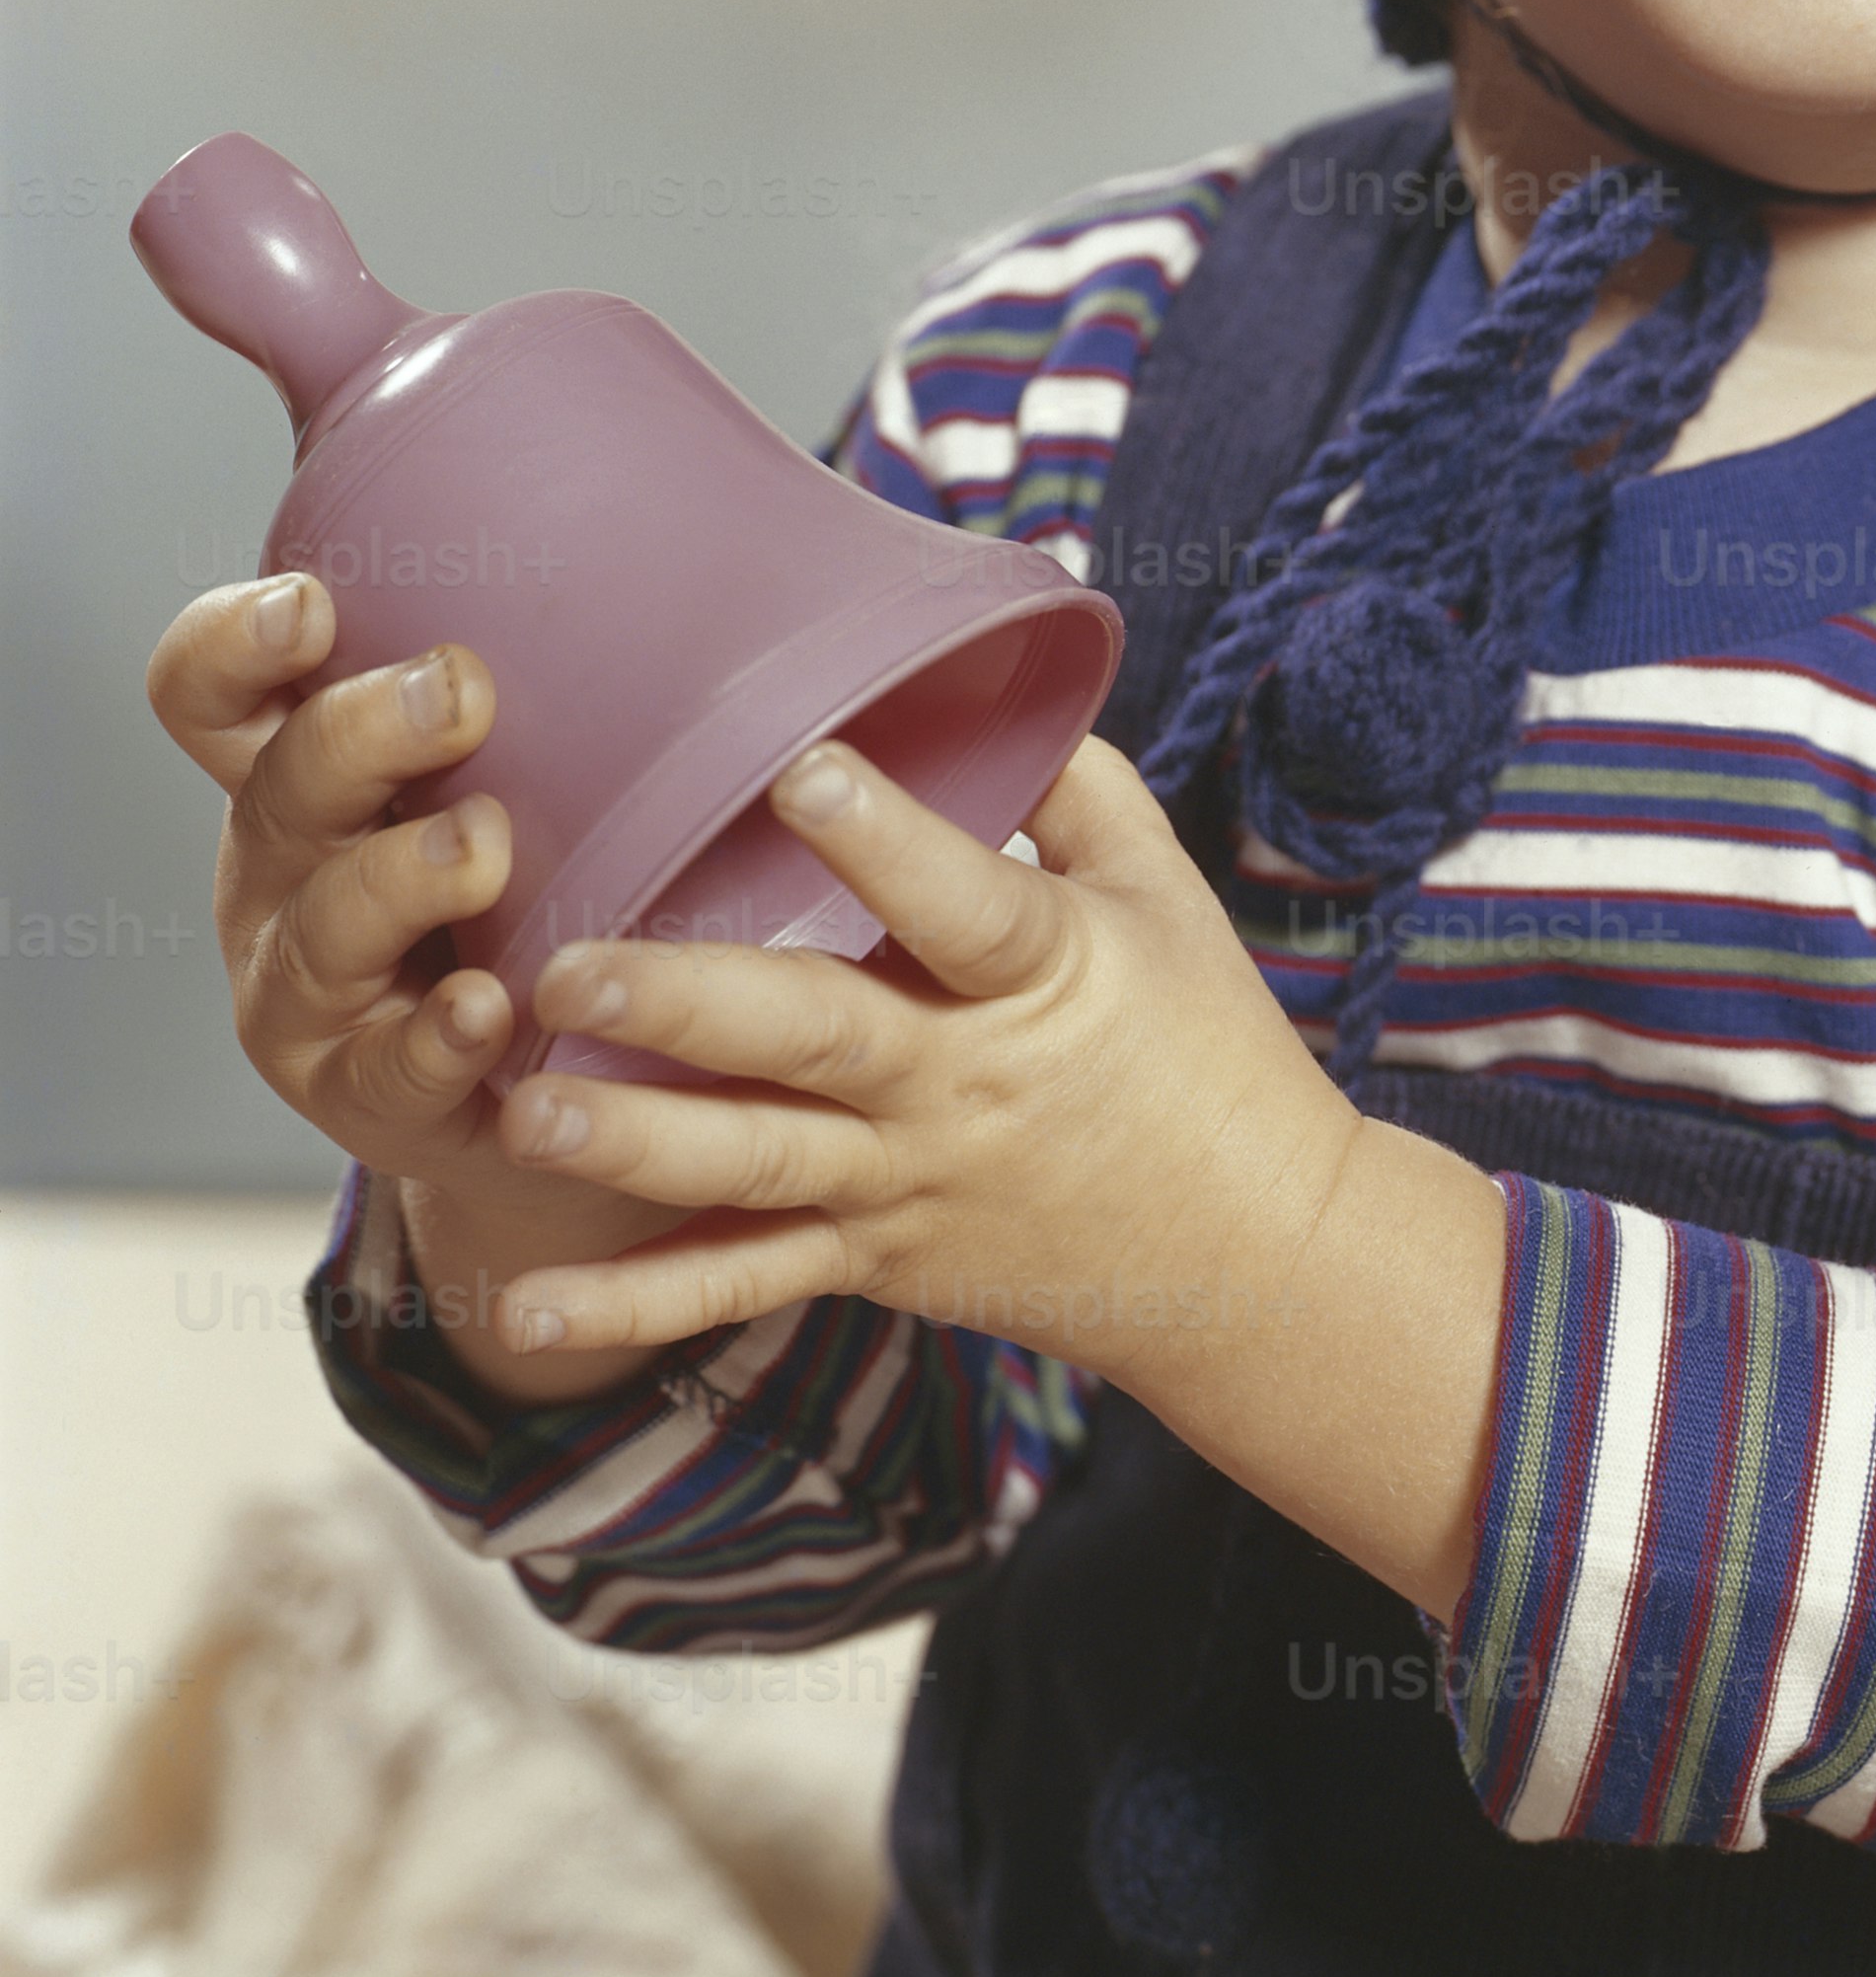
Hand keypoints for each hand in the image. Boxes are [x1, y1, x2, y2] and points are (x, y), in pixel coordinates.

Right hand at [147, 575, 700, 1402]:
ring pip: (325, 929)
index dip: (238, 643)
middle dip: (361, 733)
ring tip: (483, 847)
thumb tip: (642, 450)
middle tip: (461, 691)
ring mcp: (319, 995)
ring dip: (399, 878)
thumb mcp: (516, 743)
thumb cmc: (539, 864)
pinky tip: (488, 1009)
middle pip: (281, 788)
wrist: (561, 1081)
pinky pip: (390, 1072)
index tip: (316, 601)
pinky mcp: (381, 1103)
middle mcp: (288, 872)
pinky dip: (435, 1039)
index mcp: (308, 765)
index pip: (216, 690)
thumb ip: (539, 618)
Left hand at [492, 732, 1508, 1615]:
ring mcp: (907, 1183)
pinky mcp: (872, 1260)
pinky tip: (521, 1311)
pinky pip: (742, 1286)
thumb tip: (987, 665)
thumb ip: (1072, 782)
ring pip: (755, 1166)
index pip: (962, 904)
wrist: (1254, 1258)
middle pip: (817, 1040)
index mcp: (1045, 975)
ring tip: (522, 1111)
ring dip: (634, 1142)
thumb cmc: (1208, 1045)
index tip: (804, 769)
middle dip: (688, 1002)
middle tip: (568, 963)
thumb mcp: (1164, 894)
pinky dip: (634, 1306)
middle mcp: (961, 1085)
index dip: (887, 840)